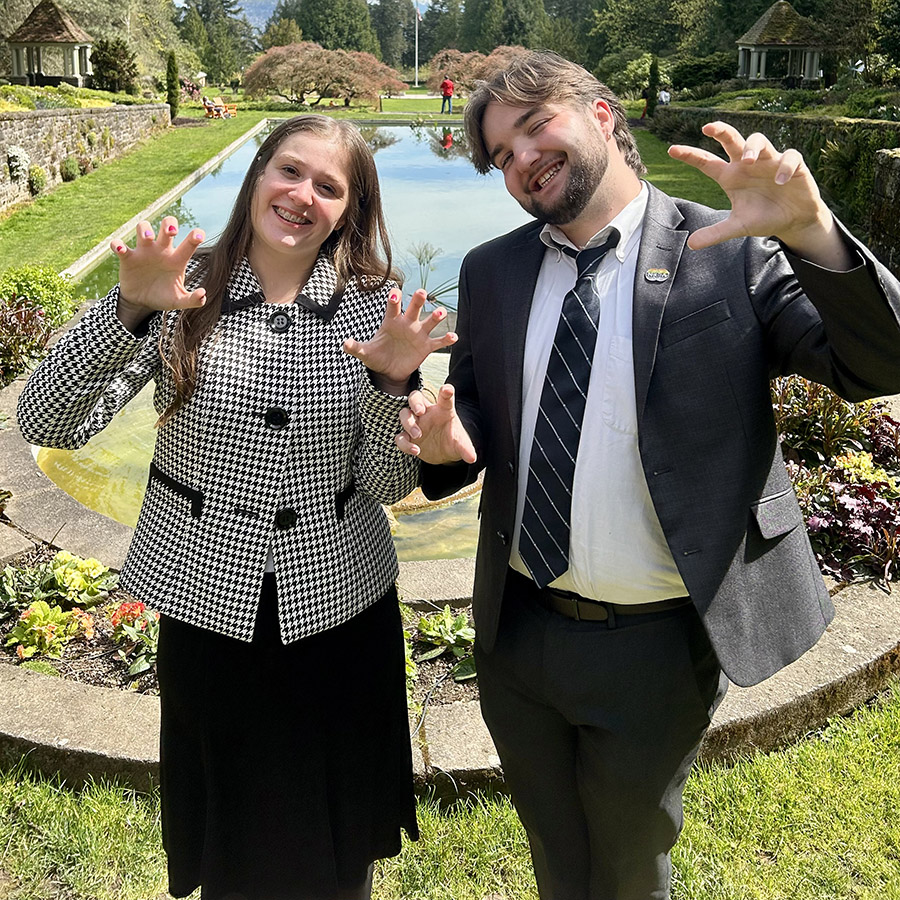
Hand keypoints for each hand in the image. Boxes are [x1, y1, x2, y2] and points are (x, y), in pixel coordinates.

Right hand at [110, 216, 206, 329]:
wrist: (142, 302)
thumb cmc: (163, 296)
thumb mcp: (178, 301)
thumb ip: (192, 300)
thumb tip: (203, 295)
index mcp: (177, 259)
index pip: (189, 243)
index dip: (195, 236)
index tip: (199, 236)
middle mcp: (161, 251)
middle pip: (166, 226)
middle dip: (169, 224)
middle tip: (172, 232)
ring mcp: (144, 252)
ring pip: (143, 228)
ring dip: (145, 229)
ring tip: (148, 238)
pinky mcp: (127, 258)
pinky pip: (119, 245)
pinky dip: (118, 244)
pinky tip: (120, 249)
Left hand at [343, 289, 456, 387]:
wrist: (389, 370)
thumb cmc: (377, 356)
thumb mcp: (365, 353)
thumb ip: (356, 348)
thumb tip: (344, 344)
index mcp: (391, 321)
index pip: (393, 306)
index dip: (394, 300)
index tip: (395, 295)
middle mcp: (407, 323)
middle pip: (415, 308)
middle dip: (418, 300)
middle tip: (421, 293)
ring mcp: (418, 334)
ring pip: (429, 321)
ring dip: (436, 316)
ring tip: (440, 312)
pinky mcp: (426, 346)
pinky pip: (438, 341)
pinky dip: (446, 339)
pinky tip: (453, 336)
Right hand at [396, 384, 476, 464]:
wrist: (444, 454)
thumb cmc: (453, 441)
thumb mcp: (461, 444)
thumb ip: (466, 449)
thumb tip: (472, 458)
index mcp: (443, 410)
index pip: (444, 398)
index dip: (445, 392)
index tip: (447, 390)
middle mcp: (427, 413)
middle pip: (415, 397)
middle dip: (415, 402)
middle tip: (420, 412)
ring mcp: (416, 424)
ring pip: (404, 414)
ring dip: (408, 422)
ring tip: (418, 435)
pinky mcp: (408, 438)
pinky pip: (400, 437)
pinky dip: (404, 444)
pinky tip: (416, 451)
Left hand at [667, 122, 848, 264]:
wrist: (793, 220)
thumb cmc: (763, 217)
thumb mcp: (737, 227)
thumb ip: (716, 233)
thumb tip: (691, 244)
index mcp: (730, 176)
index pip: (707, 162)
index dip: (690, 155)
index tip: (671, 150)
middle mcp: (747, 164)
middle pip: (732, 139)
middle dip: (721, 130)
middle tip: (708, 128)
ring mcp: (769, 161)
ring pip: (759, 140)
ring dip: (753, 147)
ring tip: (749, 161)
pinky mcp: (793, 164)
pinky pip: (789, 157)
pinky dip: (784, 167)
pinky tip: (780, 181)